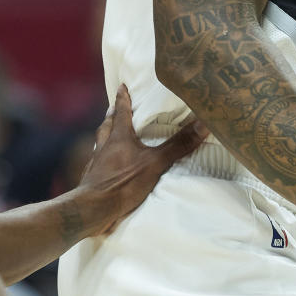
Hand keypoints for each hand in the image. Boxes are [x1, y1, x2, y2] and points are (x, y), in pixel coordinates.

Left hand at [75, 84, 206, 236]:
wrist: (93, 208)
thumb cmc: (123, 182)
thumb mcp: (155, 163)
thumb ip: (178, 145)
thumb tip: (203, 124)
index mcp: (118, 137)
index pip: (121, 112)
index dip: (123, 99)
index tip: (121, 86)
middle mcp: (104, 146)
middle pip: (107, 126)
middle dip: (112, 116)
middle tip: (113, 109)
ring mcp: (96, 163)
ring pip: (100, 144)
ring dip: (106, 137)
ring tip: (110, 135)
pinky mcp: (93, 179)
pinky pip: (98, 162)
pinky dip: (104, 158)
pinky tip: (108, 164)